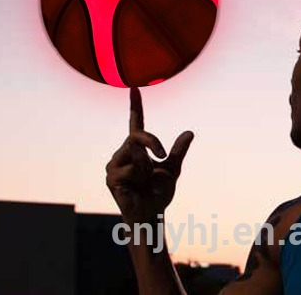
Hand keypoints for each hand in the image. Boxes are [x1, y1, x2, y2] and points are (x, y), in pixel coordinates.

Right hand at [106, 87, 193, 223]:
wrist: (152, 213)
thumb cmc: (159, 192)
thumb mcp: (173, 169)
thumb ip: (179, 151)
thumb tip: (189, 132)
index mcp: (137, 149)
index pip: (136, 123)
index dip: (136, 105)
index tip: (134, 88)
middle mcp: (123, 153)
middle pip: (137, 136)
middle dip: (153, 143)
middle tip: (161, 156)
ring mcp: (114, 164)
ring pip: (134, 151)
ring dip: (146, 166)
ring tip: (144, 180)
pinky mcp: (110, 176)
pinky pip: (129, 167)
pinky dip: (139, 176)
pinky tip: (136, 185)